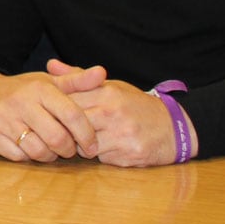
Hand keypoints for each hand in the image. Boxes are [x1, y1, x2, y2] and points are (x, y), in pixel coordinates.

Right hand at [0, 61, 106, 161]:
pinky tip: (29, 147)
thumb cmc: (21, 91)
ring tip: (50, 149)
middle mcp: (21, 102)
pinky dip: (28, 157)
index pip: (72, 115)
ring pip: (38, 151)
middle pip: (57, 138)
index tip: (92, 146)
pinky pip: (19, 156)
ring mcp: (4, 119)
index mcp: (39, 89)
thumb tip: (102, 73)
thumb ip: (77, 81)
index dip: (87, 134)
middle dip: (68, 150)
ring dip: (49, 156)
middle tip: (70, 150)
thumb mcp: (47, 82)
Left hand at [58, 59, 190, 166]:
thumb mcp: (111, 86)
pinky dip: (101, 156)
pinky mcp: (130, 155)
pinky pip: (103, 159)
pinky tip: (108, 149)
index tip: (53, 113)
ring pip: (84, 145)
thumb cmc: (137, 105)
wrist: (175, 128)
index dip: (58, 109)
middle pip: (73, 124)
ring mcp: (122, 135)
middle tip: (66, 130)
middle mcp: (113, 113)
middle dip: (67, 129)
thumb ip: (79, 78)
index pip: (68, 100)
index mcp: (107, 93)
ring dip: (83, 145)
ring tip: (90, 139)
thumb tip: (50, 64)